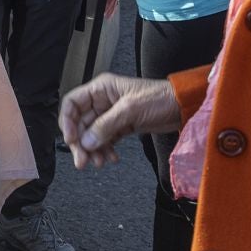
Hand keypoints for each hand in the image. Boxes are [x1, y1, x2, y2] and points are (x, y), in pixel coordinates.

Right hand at [59, 73, 182, 169]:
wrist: (183, 107)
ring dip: (93, 150)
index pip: (72, 103)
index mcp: (101, 88)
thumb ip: (106, 125)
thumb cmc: (161, 98)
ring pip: (92, 135)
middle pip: (80, 123)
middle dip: (80, 143)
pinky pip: (105, 140)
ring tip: (99, 162)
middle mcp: (103, 100)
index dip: (67, 122)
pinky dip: (105, 150)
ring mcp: (111, 114)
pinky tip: (111, 158)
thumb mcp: (130, 109)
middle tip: (82, 161)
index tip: (71, 140)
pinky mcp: (121, 126)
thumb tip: (86, 141)